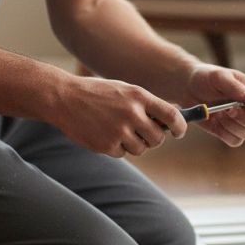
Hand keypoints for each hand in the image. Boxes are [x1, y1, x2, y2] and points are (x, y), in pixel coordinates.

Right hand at [54, 76, 185, 157]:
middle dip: (154, 139)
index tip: (179, 132)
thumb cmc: (98, 94)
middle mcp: (131, 113)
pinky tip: (105, 134)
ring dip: (135, 144)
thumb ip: (146, 105)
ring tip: (120, 130)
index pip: (171, 115)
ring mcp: (119, 131)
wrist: (64, 98)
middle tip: (145, 134)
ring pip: (141, 149)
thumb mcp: (125, 90)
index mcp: (139, 96)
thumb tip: (169, 123)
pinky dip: (118, 148)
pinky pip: (123, 153)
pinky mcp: (106, 145)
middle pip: (158, 138)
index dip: (180, 126)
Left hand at [182, 65, 244, 146]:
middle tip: (229, 110)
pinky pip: (235, 141)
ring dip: (234, 126)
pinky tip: (216, 121)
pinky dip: (225, 133)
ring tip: (220, 113)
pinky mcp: (229, 132)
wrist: (188, 88)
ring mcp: (241, 123)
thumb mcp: (220, 77)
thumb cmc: (207, 78)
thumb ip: (236, 87)